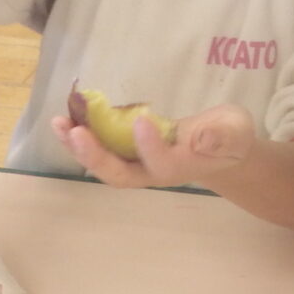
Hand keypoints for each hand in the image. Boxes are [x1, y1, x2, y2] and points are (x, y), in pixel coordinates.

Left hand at [54, 102, 257, 190]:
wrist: (221, 149)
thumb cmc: (230, 136)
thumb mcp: (234, 131)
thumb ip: (222, 136)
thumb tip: (202, 139)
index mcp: (184, 165)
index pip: (164, 164)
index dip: (151, 147)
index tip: (141, 119)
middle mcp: (155, 171)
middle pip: (122, 175)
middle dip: (97, 156)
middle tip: (75, 132)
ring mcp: (139, 165)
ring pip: (105, 165)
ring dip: (79, 147)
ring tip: (59, 124)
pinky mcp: (128, 153)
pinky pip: (101, 149)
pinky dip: (81, 137)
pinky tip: (65, 118)